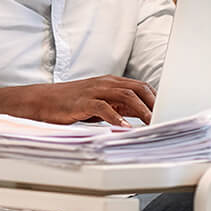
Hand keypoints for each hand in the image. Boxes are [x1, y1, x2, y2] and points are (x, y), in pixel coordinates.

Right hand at [26, 75, 155, 126]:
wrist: (42, 100)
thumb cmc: (70, 103)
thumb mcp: (99, 103)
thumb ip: (118, 107)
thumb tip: (141, 115)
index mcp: (110, 82)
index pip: (140, 87)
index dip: (156, 99)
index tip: (168, 113)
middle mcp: (105, 83)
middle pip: (137, 89)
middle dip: (153, 103)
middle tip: (165, 119)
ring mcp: (94, 91)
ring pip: (125, 96)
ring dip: (141, 110)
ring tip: (151, 124)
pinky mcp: (82, 102)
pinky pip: (103, 108)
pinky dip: (116, 118)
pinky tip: (123, 128)